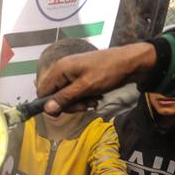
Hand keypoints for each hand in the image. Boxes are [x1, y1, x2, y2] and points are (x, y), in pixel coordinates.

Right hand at [36, 42, 156, 114]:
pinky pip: (75, 92)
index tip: (63, 112)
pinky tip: (95, 97)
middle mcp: (62, 70)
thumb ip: (65, 98)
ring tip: (93, 100)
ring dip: (78, 102)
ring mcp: (71, 73)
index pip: (43, 91)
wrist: (132, 62)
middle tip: (84, 106)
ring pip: (66, 95)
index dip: (50, 104)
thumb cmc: (108, 72)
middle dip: (68, 104)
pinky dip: (83, 97)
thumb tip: (47, 109)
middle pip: (54, 95)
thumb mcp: (86, 87)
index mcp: (59, 69)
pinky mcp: (80, 77)